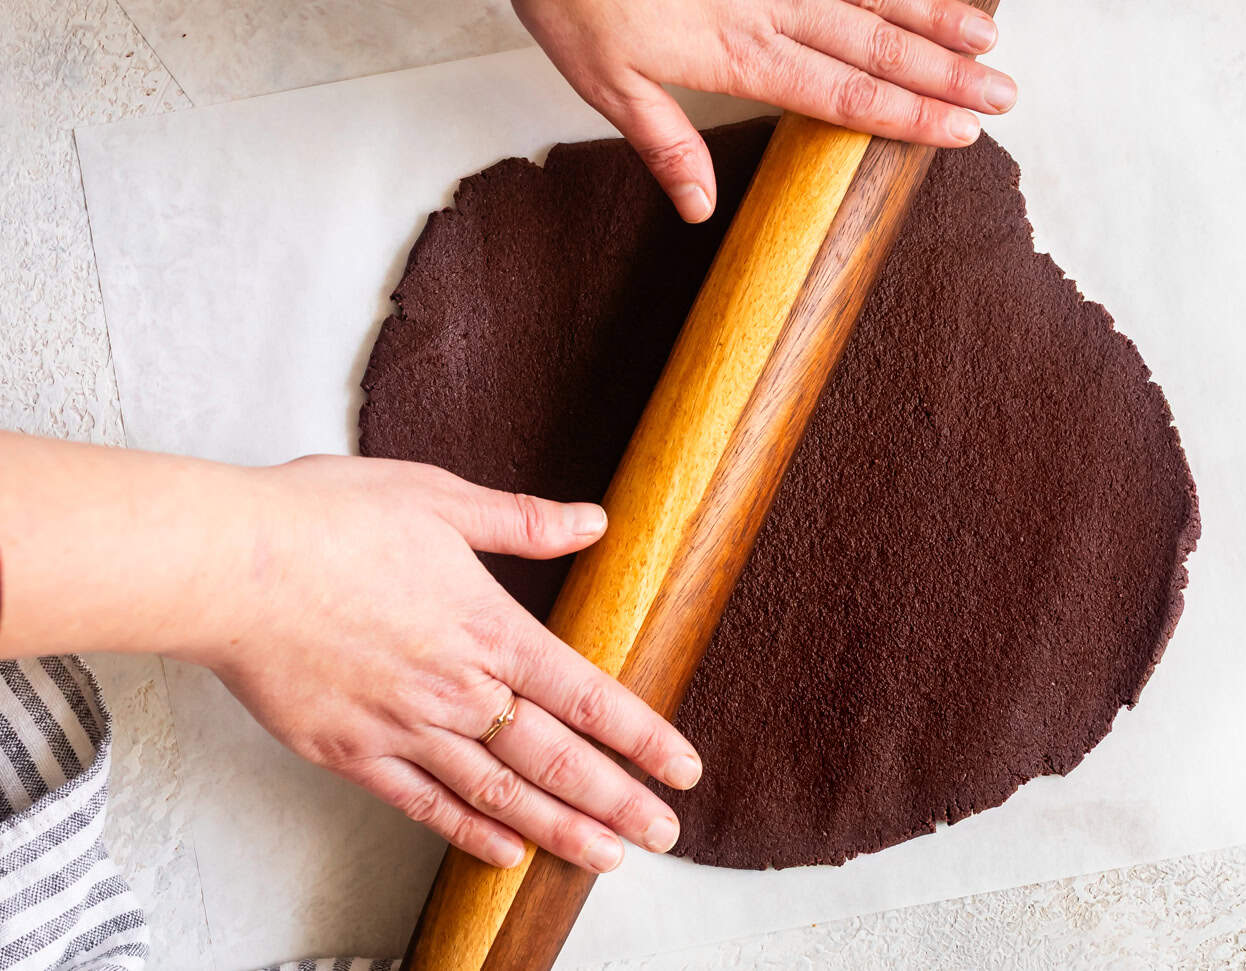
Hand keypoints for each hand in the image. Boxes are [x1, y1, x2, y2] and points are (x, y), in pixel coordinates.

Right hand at [194, 456, 702, 871]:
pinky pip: (424, 807)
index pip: (589, 696)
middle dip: (618, 801)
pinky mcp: (352, 754)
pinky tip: (506, 855)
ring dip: (561, 829)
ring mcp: (405, 729)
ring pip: (501, 795)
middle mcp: (459, 690)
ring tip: (608, 857)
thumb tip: (592, 521)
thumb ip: (522, 521)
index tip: (682, 769)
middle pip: (557, 760)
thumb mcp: (439, 498)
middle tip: (664, 834)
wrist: (229, 565)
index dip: (643, 737)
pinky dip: (471, 835)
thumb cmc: (328, 522)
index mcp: (490, 629)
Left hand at [515, 0, 1014, 220]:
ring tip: (988, 38)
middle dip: (944, 74)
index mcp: (738, 55)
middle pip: (874, 45)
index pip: (842, 93)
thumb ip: (664, 144)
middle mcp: (769, 5)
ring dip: (934, 14)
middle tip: (1004, 95)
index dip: (907, 114)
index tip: (960, 132)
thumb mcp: (605, 83)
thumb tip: (702, 211)